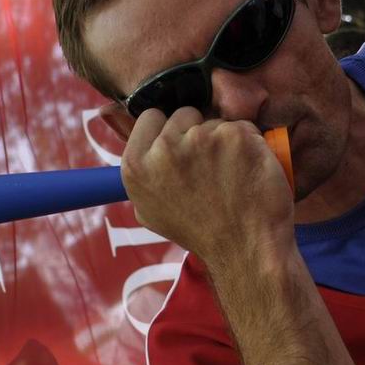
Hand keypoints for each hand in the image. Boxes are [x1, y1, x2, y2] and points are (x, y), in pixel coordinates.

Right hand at [121, 107, 294, 264]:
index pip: (151, 117)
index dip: (169, 131)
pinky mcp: (235, 137)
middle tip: (209, 169)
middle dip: (197, 133)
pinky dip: (250, 145)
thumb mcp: (149, 209)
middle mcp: (164, 150)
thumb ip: (140, 169)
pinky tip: (248, 171)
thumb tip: (113, 120)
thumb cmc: (201, 233)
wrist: (245, 250)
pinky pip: (243, 126)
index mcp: (136, 166)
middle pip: (184, 114)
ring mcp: (201, 140)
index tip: (182, 150)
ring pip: (215, 121)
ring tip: (230, 176)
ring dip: (225, 141)